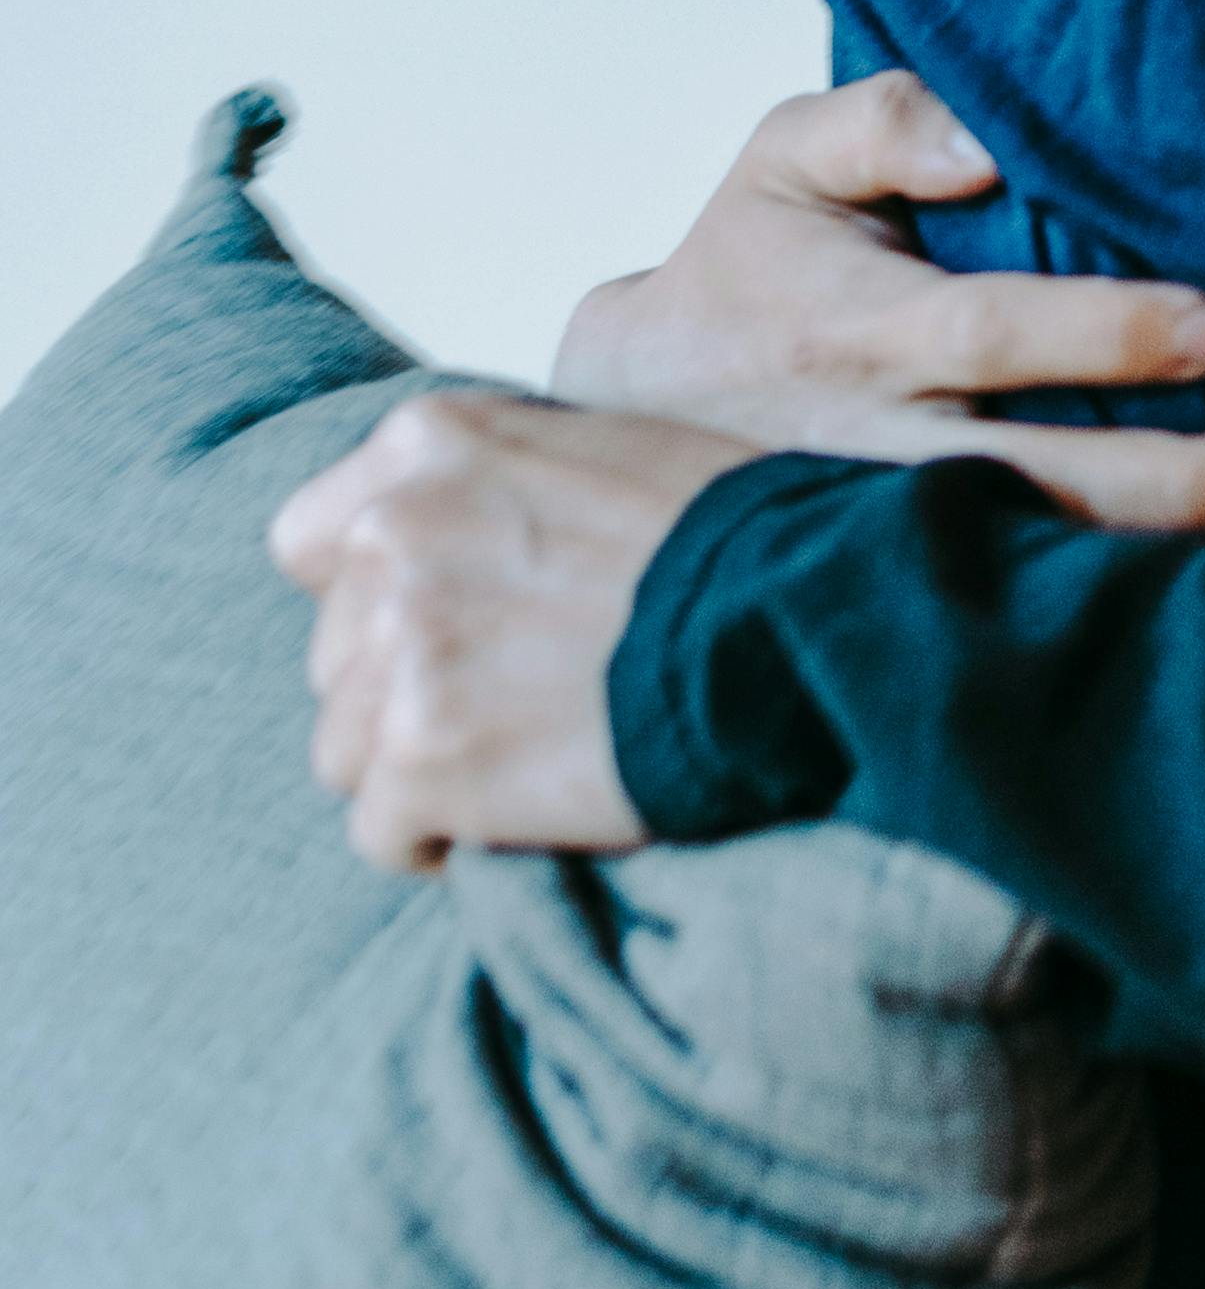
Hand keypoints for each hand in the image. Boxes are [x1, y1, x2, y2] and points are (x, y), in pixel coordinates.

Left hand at [279, 390, 721, 865]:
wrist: (806, 620)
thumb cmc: (740, 538)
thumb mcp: (604, 450)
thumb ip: (498, 488)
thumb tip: (462, 547)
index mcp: (430, 445)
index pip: (314, 542)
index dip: (374, 600)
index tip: (444, 630)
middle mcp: (393, 534)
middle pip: (335, 657)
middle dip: (405, 691)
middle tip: (513, 708)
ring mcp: (401, 647)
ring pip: (343, 750)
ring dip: (417, 771)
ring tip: (518, 769)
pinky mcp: (423, 756)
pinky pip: (378, 831)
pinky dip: (438, 843)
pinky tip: (512, 820)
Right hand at [552, 76, 1204, 540]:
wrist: (655, 397)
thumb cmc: (753, 256)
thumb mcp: (788, 159)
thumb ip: (883, 122)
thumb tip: (987, 142)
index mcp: (862, 327)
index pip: (990, 332)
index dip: (1102, 332)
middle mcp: (887, 440)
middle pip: (1031, 476)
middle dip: (1162, 481)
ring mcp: (900, 524)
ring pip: (1033, 553)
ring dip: (1162, 546)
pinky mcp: (919, 569)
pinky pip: (1021, 587)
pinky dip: (1114, 590)